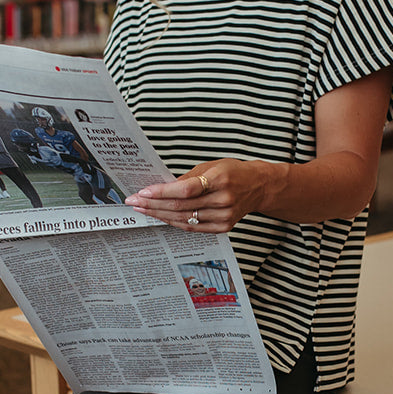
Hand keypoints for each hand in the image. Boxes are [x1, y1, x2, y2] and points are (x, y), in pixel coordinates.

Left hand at [125, 160, 271, 232]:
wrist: (258, 187)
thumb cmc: (233, 172)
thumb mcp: (211, 166)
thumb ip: (187, 179)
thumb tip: (161, 189)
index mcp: (220, 179)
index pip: (185, 189)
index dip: (162, 192)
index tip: (142, 192)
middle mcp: (223, 200)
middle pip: (180, 206)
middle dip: (153, 204)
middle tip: (134, 201)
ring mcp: (224, 216)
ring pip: (184, 219)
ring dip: (159, 215)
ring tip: (142, 210)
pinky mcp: (223, 227)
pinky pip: (192, 227)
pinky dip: (174, 222)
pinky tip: (160, 217)